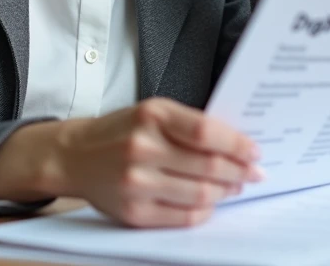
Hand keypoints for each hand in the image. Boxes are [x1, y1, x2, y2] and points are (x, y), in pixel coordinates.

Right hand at [54, 97, 263, 226]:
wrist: (75, 156)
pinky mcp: (134, 212)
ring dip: (226, 191)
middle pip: (208, 166)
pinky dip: (204, 210)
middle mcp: (143, 149)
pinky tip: (211, 201)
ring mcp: (137, 183)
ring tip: (235, 186)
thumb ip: (189, 124)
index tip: (254, 151)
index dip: (237, 144)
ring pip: (200, 193)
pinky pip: (183, 216)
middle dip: (239, 171)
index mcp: (152, 116)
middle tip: (254, 172)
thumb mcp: (152, 112)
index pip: (206, 132)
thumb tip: (235, 146)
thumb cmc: (120, 131)